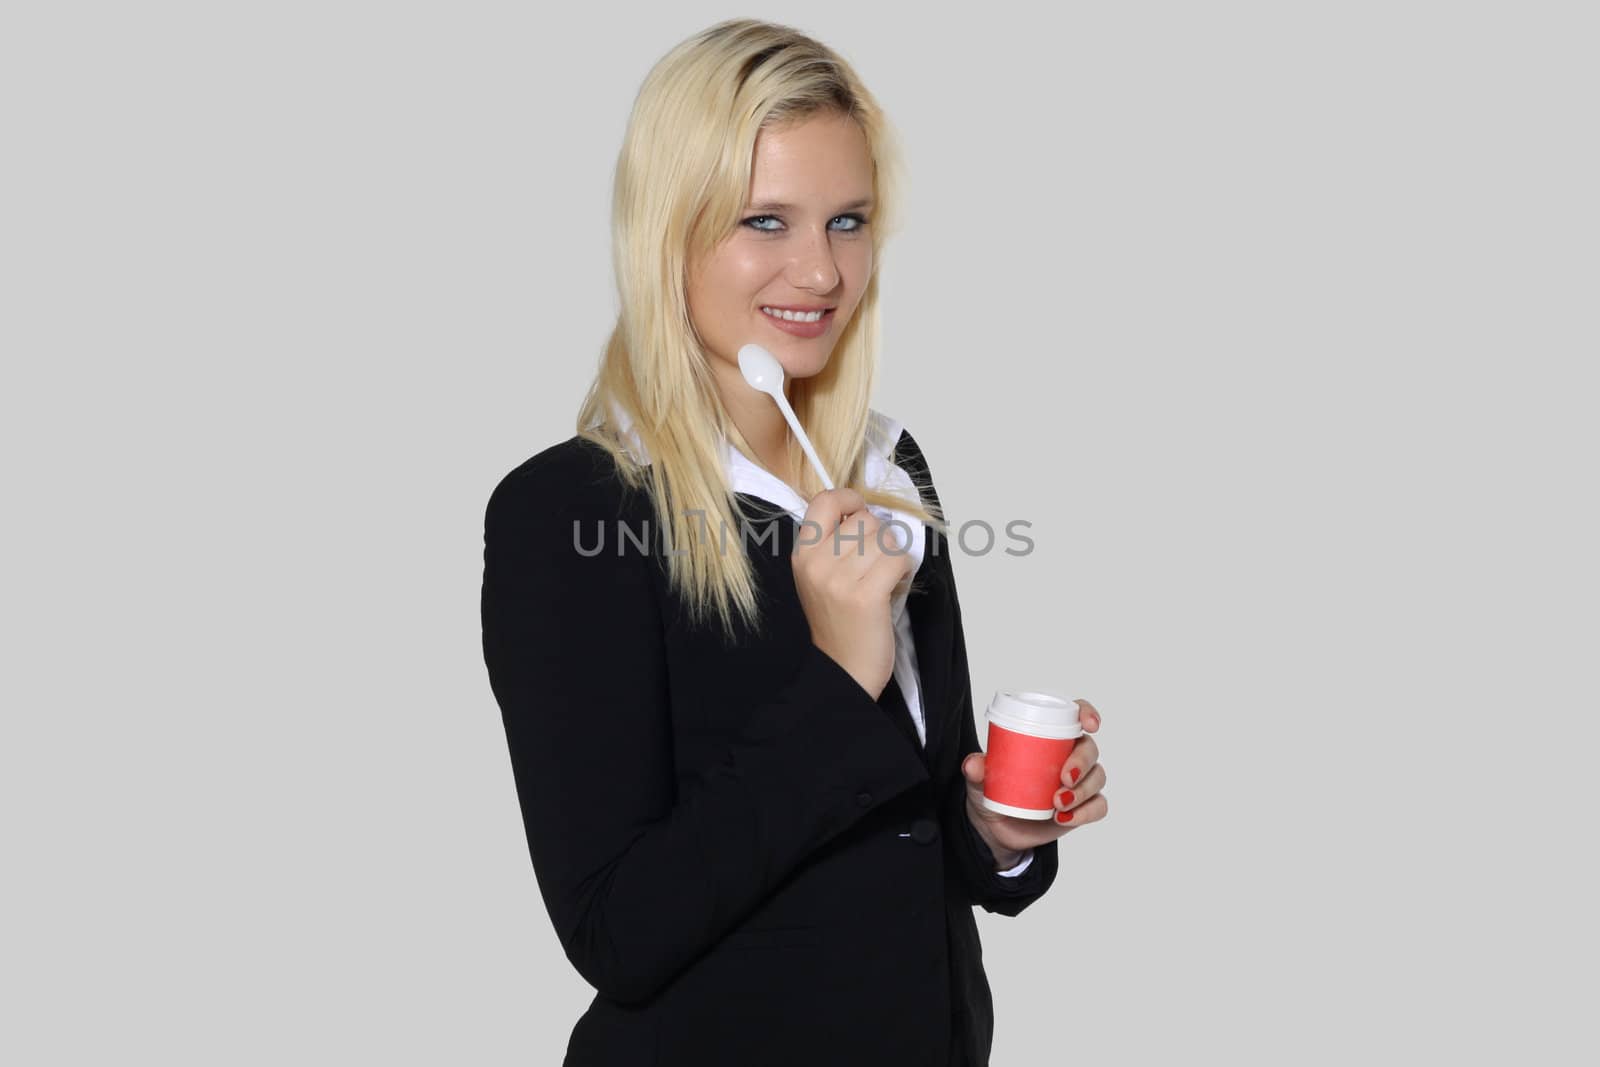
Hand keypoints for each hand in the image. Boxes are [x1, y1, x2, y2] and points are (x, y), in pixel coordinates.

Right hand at [792, 488, 915, 699]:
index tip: (861, 513)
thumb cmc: (838, 621)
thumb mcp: (820, 576)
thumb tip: (864, 509)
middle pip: (865, 520)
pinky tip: (893, 587)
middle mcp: (816, 563)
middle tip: (874, 565)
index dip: (851, 500)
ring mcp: (839, 580)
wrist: (843, 670)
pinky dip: (903, 571)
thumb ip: (832, 542)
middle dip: (879, 538)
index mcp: (802, 554)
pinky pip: (898, 560)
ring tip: (882, 578)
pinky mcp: (865, 596)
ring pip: (885, 538)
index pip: (825, 501)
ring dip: (892, 556)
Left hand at [960, 700, 1107, 868]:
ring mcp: (1079, 782)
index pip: (1075, 715)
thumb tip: (973, 764)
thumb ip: (977, 770)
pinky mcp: (1083, 807)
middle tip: (1064, 778)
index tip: (1089, 725)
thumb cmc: (992, 791)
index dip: (1087, 713)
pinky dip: (1086, 812)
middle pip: (1089, 749)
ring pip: (1097, 777)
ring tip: (1057, 804)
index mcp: (1048, 737)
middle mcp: (1069, 755)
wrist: (996, 828)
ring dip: (1083, 790)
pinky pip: (1098, 806)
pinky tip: (1064, 818)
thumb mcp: (980, 780)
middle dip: (1081, 762)